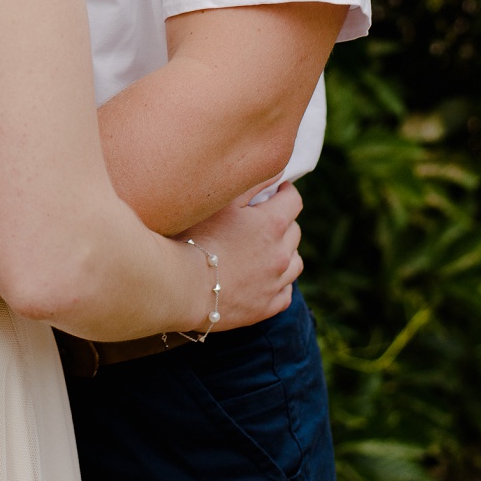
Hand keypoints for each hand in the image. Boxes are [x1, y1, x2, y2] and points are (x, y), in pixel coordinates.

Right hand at [179, 180, 302, 331]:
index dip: (285, 192)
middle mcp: (281, 253)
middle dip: (283, 222)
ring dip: (285, 253)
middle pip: (295, 231)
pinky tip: (264, 278)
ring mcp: (276, 283)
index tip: (276, 191)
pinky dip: (279, 283)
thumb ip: (254, 183)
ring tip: (265, 250)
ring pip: (295, 263)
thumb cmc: (198, 237)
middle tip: (262, 220)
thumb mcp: (224, 201)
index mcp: (273, 224)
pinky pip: (285, 292)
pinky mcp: (267, 307)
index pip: (294, 200)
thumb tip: (279, 172)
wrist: (184, 286)